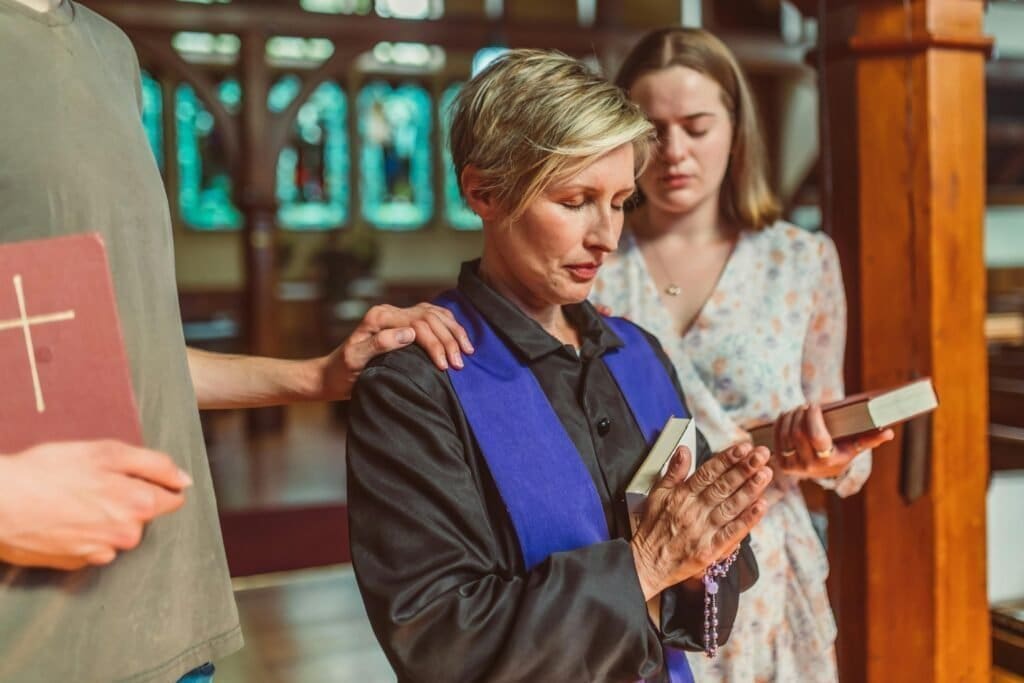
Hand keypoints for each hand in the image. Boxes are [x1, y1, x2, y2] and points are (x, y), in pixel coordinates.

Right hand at [0, 441, 191, 569]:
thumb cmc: (49, 471)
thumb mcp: (106, 452)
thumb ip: (155, 465)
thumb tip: (184, 480)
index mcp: (139, 505)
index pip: (173, 500)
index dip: (157, 484)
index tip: (135, 476)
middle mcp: (126, 535)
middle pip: (143, 516)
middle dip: (127, 499)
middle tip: (92, 483)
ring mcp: (101, 553)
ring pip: (118, 532)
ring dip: (105, 518)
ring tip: (73, 500)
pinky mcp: (76, 563)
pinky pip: (94, 546)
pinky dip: (85, 533)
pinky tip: (63, 519)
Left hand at [320, 303, 473, 399]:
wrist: (330, 375)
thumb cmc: (341, 372)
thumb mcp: (355, 360)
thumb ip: (380, 344)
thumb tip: (410, 334)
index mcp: (379, 317)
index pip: (418, 324)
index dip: (436, 343)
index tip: (445, 366)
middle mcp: (389, 312)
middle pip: (430, 317)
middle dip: (449, 339)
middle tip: (460, 363)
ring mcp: (396, 316)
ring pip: (434, 314)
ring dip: (453, 331)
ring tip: (468, 350)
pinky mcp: (401, 323)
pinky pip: (431, 317)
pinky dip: (448, 325)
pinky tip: (458, 336)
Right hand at [630, 443, 771, 599]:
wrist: (646, 562)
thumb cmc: (652, 528)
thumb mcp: (657, 494)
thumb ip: (673, 472)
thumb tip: (683, 450)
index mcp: (682, 495)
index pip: (708, 472)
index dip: (727, 459)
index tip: (743, 447)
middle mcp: (694, 510)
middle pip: (723, 486)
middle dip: (744, 468)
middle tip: (762, 454)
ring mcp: (704, 530)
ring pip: (731, 506)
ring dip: (750, 489)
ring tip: (765, 474)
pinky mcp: (710, 550)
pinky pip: (732, 532)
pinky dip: (747, 520)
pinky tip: (761, 506)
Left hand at [773, 403, 893, 478]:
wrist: (823, 469)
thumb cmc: (842, 451)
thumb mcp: (856, 446)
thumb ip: (871, 439)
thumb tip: (889, 433)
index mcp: (828, 462)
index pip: (816, 436)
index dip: (812, 418)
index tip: (814, 405)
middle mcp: (809, 467)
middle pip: (797, 432)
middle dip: (800, 414)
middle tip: (806, 405)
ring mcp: (793, 466)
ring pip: (785, 433)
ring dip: (790, 416)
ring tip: (798, 409)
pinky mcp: (781, 463)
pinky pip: (776, 438)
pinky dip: (780, 423)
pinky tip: (787, 415)